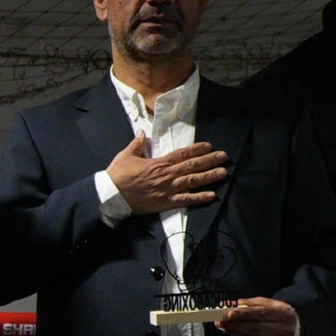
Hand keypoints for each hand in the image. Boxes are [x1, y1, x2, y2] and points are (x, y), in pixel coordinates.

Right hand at [107, 134, 226, 214]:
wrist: (112, 195)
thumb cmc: (118, 175)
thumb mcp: (126, 155)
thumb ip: (137, 143)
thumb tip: (142, 132)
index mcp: (159, 163)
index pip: (182, 154)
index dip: (197, 149)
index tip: (209, 145)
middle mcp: (167, 175)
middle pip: (192, 166)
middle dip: (209, 160)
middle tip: (224, 156)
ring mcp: (168, 189)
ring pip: (193, 181)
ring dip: (209, 176)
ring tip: (223, 172)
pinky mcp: (166, 202)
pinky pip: (186, 200)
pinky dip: (199, 198)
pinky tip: (212, 196)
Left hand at [217, 297, 297, 335]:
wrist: (295, 328)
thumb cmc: (279, 313)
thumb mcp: (270, 303)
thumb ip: (252, 303)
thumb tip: (235, 304)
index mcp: (283, 313)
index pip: (261, 313)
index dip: (244, 314)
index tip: (229, 313)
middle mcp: (282, 328)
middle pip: (255, 328)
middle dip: (235, 325)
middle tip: (220, 321)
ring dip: (235, 333)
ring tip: (223, 327)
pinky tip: (232, 333)